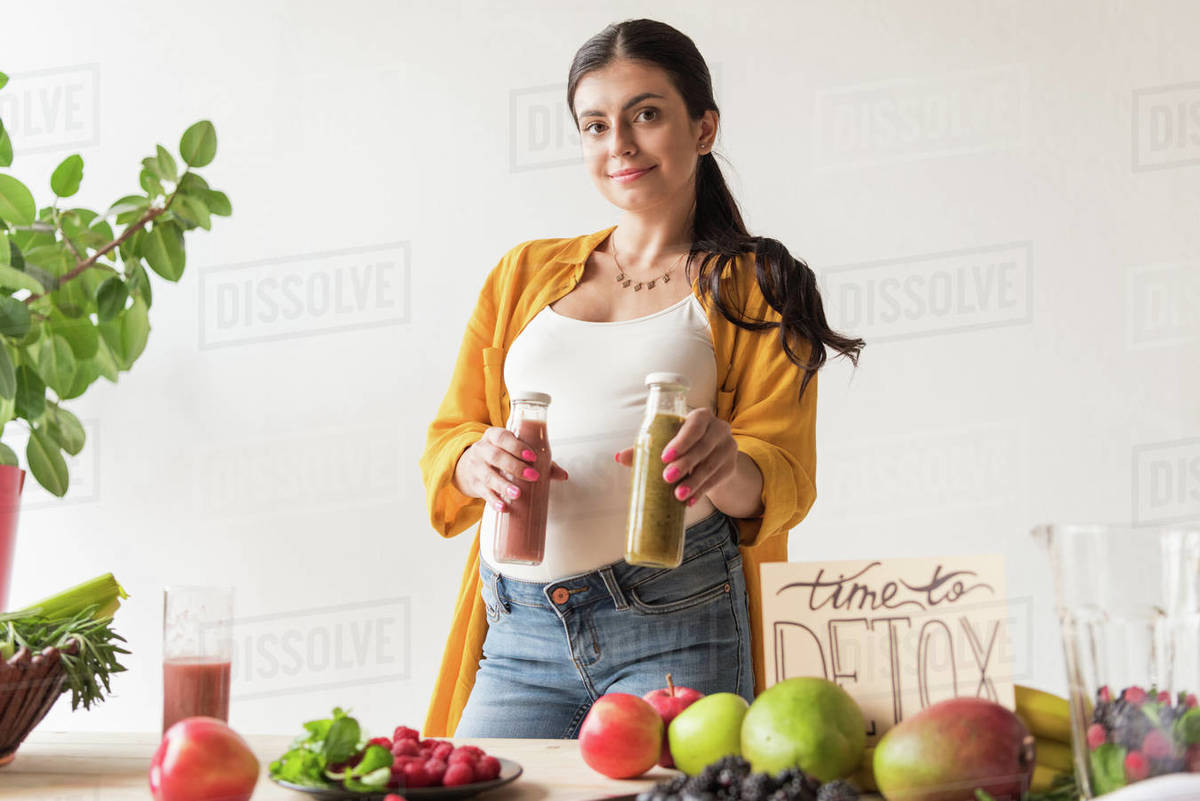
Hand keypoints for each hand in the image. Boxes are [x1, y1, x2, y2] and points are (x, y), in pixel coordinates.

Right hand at [453, 427, 567, 511]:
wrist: (470, 466)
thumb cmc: (500, 456)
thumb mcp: (515, 452)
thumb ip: (541, 462)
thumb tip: (563, 475)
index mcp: (493, 436)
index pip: (502, 437)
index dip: (516, 446)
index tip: (532, 457)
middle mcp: (481, 450)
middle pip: (495, 456)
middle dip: (515, 467)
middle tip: (533, 477)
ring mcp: (475, 468)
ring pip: (488, 476)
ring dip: (503, 485)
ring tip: (518, 494)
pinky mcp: (474, 485)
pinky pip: (483, 493)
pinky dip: (493, 501)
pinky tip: (503, 507)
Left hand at [615, 408, 737, 506]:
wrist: (714, 458)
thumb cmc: (686, 445)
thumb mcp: (669, 443)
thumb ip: (646, 448)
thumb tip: (620, 457)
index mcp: (702, 416)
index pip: (694, 424)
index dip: (681, 440)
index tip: (664, 456)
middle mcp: (719, 428)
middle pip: (704, 446)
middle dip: (685, 463)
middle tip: (666, 478)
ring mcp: (728, 447)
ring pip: (711, 465)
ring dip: (694, 482)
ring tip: (678, 495)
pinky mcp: (731, 467)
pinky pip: (717, 480)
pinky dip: (702, 491)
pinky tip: (689, 501)